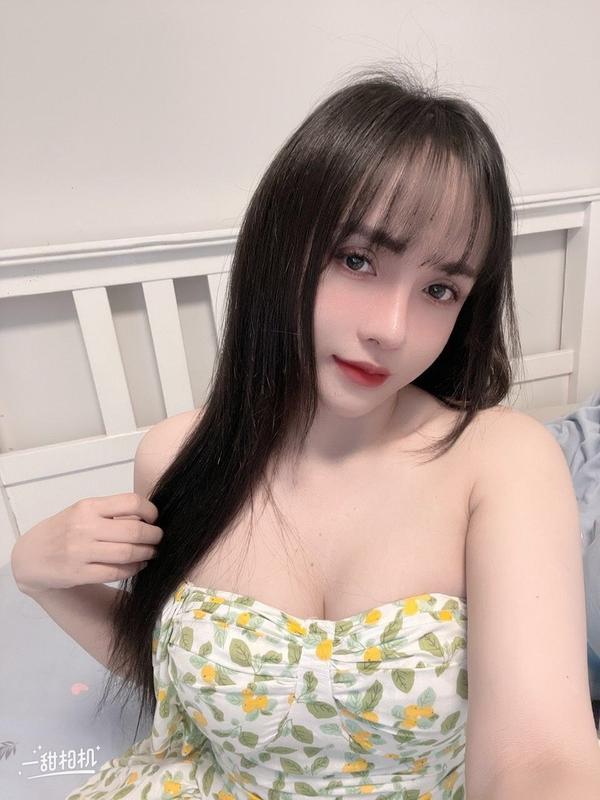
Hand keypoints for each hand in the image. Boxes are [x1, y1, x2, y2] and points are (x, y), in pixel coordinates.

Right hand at [10, 492, 162, 595]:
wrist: (30, 556)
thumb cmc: (63, 530)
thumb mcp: (82, 513)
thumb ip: (110, 513)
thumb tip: (146, 518)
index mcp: (88, 507)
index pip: (131, 502)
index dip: (150, 511)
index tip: (154, 518)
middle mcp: (85, 527)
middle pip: (134, 531)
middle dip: (154, 536)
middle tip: (159, 538)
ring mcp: (81, 552)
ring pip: (128, 553)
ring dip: (146, 553)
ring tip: (151, 552)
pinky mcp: (79, 574)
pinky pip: (116, 572)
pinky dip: (133, 569)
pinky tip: (138, 565)